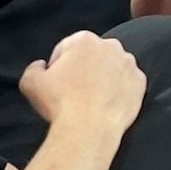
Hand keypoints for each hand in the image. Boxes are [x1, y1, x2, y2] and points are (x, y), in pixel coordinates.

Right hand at [17, 28, 146, 136]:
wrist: (89, 129)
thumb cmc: (60, 104)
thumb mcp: (30, 83)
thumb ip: (34, 68)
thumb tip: (41, 66)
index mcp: (83, 39)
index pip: (67, 49)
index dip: (59, 67)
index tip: (58, 83)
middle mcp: (110, 46)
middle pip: (91, 56)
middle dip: (83, 69)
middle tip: (75, 91)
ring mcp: (128, 64)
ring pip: (111, 68)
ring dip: (102, 78)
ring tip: (91, 99)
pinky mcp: (140, 82)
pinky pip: (126, 83)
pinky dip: (119, 91)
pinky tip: (106, 104)